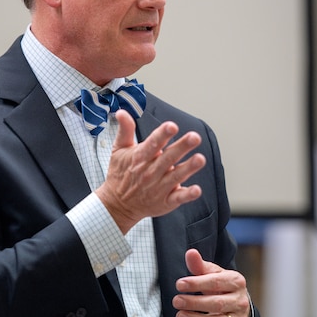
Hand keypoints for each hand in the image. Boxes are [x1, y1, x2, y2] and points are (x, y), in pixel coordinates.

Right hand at [96, 110, 205, 232]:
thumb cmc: (120, 174)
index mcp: (140, 157)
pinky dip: (187, 194)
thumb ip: (125, 130)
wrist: (117, 204)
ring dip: (188, 168)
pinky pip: (178, 198)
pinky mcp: (165, 201)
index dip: (162, 134)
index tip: (172, 126)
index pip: (152, 143)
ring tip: (200, 159)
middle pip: (168, 158)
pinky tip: (196, 190)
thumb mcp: (118, 150)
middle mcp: (150, 171)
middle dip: (182, 147)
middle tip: (194, 137)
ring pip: (175, 176)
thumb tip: (122, 112)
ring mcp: (158, 187)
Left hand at [172, 249, 251, 316]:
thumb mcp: (213, 273)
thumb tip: (190, 252)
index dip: (197, 283)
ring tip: (180, 315)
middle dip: (194, 303)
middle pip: (217, 304)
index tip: (179, 284)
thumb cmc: (221, 286)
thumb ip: (200, 266)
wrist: (237, 304)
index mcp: (236, 281)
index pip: (216, 282)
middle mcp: (240, 301)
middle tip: (176, 301)